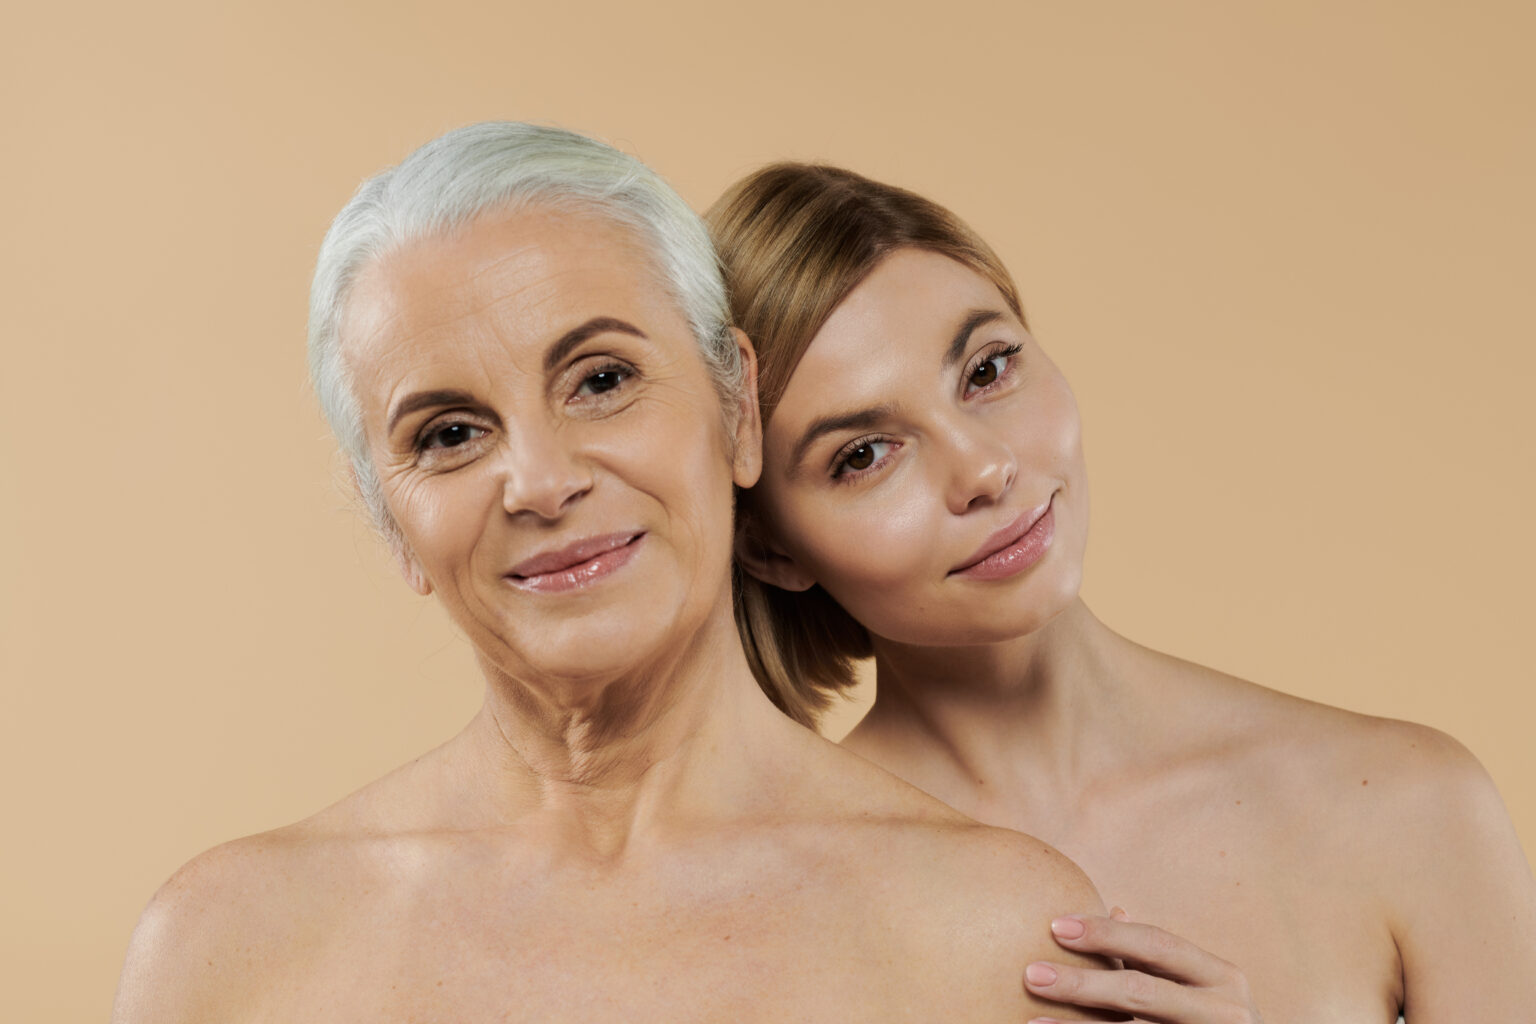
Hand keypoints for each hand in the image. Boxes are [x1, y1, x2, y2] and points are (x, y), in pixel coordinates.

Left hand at [1024, 907, 1262, 1023]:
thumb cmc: (1214, 1023)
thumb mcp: (1200, 988)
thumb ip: (1158, 957)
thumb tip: (1115, 909)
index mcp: (1222, 978)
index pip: (1157, 945)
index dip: (1106, 934)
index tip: (1055, 926)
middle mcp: (1226, 1012)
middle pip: (1142, 991)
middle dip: (1082, 983)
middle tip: (1031, 974)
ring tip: (1032, 1022)